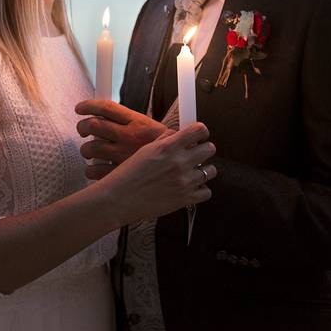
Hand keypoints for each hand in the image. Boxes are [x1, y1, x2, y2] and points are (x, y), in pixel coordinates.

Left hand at [76, 100, 171, 177]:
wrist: (182, 166)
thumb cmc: (167, 148)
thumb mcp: (152, 128)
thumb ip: (131, 121)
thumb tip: (108, 115)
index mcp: (137, 122)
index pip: (106, 107)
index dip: (88, 105)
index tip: (80, 108)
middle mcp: (128, 136)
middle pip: (93, 125)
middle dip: (82, 127)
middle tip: (83, 131)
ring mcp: (123, 155)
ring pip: (90, 148)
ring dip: (85, 150)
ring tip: (89, 151)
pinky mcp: (120, 174)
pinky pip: (94, 171)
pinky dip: (90, 170)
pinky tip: (94, 169)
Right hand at [98, 123, 217, 224]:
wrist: (119, 199)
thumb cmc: (128, 175)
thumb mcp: (145, 150)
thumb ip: (165, 140)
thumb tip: (178, 134)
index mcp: (168, 148)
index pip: (199, 131)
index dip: (201, 132)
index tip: (199, 136)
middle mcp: (179, 163)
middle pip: (210, 149)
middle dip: (204, 150)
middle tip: (196, 154)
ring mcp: (184, 181)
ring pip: (211, 170)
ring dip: (204, 170)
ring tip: (194, 172)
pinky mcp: (185, 199)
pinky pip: (206, 192)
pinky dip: (201, 190)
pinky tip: (191, 187)